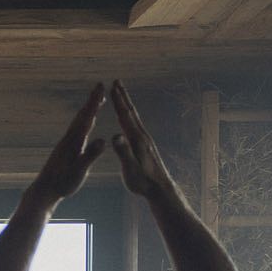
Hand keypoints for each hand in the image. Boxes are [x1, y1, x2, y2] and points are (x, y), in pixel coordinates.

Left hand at [29, 86, 105, 203]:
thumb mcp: (79, 171)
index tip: (101, 87)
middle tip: (100, 86)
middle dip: (92, 100)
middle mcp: (69, 139)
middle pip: (82, 115)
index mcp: (74, 142)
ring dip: (88, 109)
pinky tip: (87, 122)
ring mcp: (66, 144)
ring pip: (79, 122)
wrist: (44, 191)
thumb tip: (102, 140)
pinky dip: (84, 121)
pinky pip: (77, 130)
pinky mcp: (65, 149)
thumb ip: (90, 155)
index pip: (87, 118)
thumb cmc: (62, 184)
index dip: (94, 102)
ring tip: (96, 100)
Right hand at [108, 82, 176, 202]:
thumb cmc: (143, 182)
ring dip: (127, 104)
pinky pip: (135, 125)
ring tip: (121, 95)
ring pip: (134, 117)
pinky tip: (128, 117)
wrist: (159, 188)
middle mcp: (142, 136)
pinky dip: (129, 116)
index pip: (125, 116)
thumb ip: (123, 151)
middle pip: (131, 112)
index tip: (112, 87)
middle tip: (117, 82)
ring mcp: (144, 140)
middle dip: (123, 97)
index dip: (118, 102)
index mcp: (136, 139)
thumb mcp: (130, 168)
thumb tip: (115, 135)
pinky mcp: (145, 145)